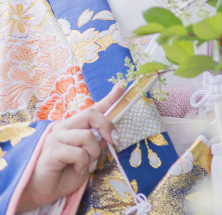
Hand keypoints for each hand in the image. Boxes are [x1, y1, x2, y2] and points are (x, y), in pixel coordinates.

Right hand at [16, 83, 124, 211]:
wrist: (40, 192)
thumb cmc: (63, 174)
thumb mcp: (87, 157)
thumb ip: (96, 143)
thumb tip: (110, 134)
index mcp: (73, 127)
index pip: (93, 108)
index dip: (109, 98)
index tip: (123, 86)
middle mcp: (63, 127)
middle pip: (92, 114)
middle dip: (107, 127)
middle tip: (114, 142)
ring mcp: (56, 137)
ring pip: (88, 136)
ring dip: (94, 154)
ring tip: (87, 165)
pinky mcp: (52, 150)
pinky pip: (79, 153)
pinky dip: (83, 163)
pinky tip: (77, 169)